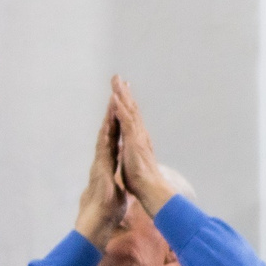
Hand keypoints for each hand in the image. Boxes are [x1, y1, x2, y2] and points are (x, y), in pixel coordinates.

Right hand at [72, 97, 126, 248]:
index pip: (114, 139)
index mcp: (109, 163)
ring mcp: (100, 161)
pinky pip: (104, 146)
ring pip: (105, 135)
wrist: (98, 218)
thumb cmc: (107, 208)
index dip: (117, 124)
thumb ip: (115, 184)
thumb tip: (116, 184)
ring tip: (112, 100)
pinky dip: (106, 133)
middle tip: (115, 94)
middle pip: (109, 132)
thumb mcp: (116, 191)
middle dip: (111, 113)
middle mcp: (103, 159)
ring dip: (108, 118)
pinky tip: (108, 122)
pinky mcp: (100, 166)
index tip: (120, 108)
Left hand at [112, 76, 176, 214]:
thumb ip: (131, 153)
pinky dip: (121, 109)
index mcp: (137, 138)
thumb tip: (129, 152)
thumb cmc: (142, 179)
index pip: (131, 117)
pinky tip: (115, 98)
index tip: (121, 91)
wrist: (150, 187)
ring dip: (122, 95)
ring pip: (129, 110)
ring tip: (116, 81)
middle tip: (118, 77)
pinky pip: (126, 121)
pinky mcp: (134, 140)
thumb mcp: (132, 161)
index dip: (126, 103)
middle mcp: (139, 133)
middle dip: (124, 92)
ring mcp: (137, 136)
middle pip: (131, 108)